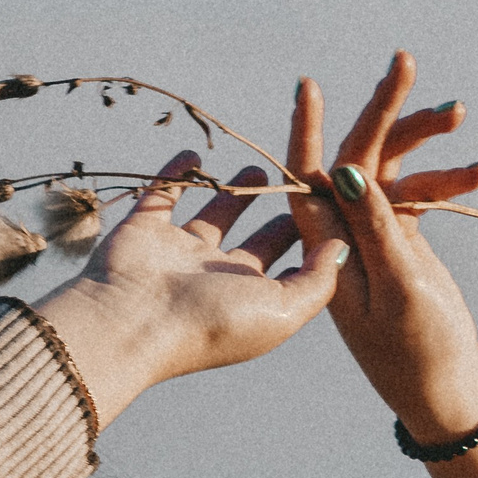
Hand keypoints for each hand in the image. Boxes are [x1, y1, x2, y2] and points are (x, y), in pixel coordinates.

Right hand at [32, 151, 346, 426]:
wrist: (135, 322)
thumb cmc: (214, 321)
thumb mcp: (283, 309)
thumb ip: (317, 280)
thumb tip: (342, 246)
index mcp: (251, 298)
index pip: (289, 267)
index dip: (311, 241)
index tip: (335, 208)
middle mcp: (217, 278)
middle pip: (256, 244)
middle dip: (278, 221)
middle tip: (303, 188)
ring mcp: (179, 253)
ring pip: (213, 217)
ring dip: (234, 195)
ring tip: (258, 170)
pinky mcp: (145, 229)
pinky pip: (161, 194)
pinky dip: (175, 174)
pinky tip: (193, 155)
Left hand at [288, 53, 477, 442]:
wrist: (444, 389)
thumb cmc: (418, 352)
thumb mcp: (400, 290)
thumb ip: (376, 230)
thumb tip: (348, 169)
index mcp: (327, 252)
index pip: (307, 179)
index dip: (306, 131)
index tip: (309, 85)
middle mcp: (342, 237)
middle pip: (352, 159)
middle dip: (381, 112)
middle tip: (404, 60)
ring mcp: (371, 234)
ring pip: (388, 168)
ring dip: (423, 140)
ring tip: (459, 113)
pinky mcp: (400, 237)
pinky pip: (417, 191)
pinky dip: (447, 179)